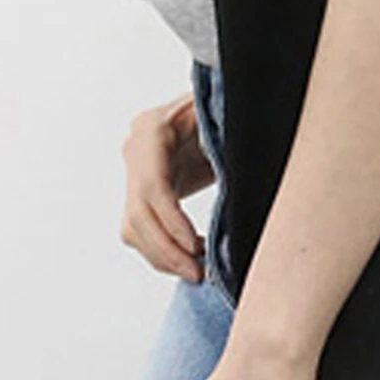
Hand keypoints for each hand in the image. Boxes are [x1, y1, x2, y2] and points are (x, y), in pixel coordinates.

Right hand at [120, 93, 215, 280]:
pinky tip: (189, 257)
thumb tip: (246, 169)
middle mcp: (135, 149)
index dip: (172, 221)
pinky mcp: (142, 190)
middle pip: (137, 214)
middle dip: (166, 250)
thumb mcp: (228, 120)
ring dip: (163, 256)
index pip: (153, 186)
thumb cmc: (226, 111)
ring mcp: (134, 170)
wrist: (214, 107)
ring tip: (195, 270)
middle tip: (196, 273)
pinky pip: (141, 230)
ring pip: (133, 228)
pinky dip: (163, 250)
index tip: (195, 247)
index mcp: (153, 128)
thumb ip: (228, 141)